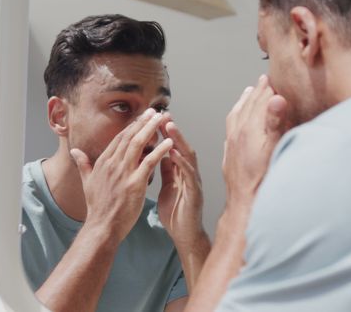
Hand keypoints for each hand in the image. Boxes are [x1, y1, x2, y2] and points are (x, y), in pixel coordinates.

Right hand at [71, 108, 172, 244]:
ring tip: (163, 119)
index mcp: (103, 162)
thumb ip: (83, 164)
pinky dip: (160, 150)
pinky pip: (150, 162)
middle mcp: (112, 164)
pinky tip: (169, 142)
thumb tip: (75, 151)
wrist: (102, 227)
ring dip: (152, 129)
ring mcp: (123, 173)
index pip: (119, 138)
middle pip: (130, 137)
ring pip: (139, 144)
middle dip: (143, 122)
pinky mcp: (135, 183)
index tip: (142, 116)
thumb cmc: (97, 207)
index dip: (131, 126)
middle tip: (155, 111)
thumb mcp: (87, 182)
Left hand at [157, 113, 207, 247]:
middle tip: (163, 114)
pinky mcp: (196, 193)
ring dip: (178, 141)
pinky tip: (173, 154)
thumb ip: (165, 170)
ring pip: (188, 156)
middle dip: (173, 130)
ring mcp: (194, 181)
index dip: (165, 132)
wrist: (184, 236)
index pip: (172, 147)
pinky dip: (181, 163)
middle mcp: (189, 173)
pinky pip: (189, 174)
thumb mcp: (167, 187)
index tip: (154, 118)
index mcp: (180, 171)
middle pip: (181, 146)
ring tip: (169, 126)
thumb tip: (158, 153)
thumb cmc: (176, 213)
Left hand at [222, 74, 287, 211]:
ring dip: (244, 102)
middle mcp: (237, 134)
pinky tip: (238, 121)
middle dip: (257, 91)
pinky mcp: (231, 156)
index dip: (267, 88)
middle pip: (247, 106)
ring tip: (249, 92)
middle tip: (264, 80)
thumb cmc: (262, 181)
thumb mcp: (273, 149)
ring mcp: (232, 145)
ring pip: (236, 116)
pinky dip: (236, 118)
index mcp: (248, 129)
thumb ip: (275, 122)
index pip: (259, 101)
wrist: (245, 204)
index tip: (273, 77)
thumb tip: (277, 98)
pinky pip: (231, 129)